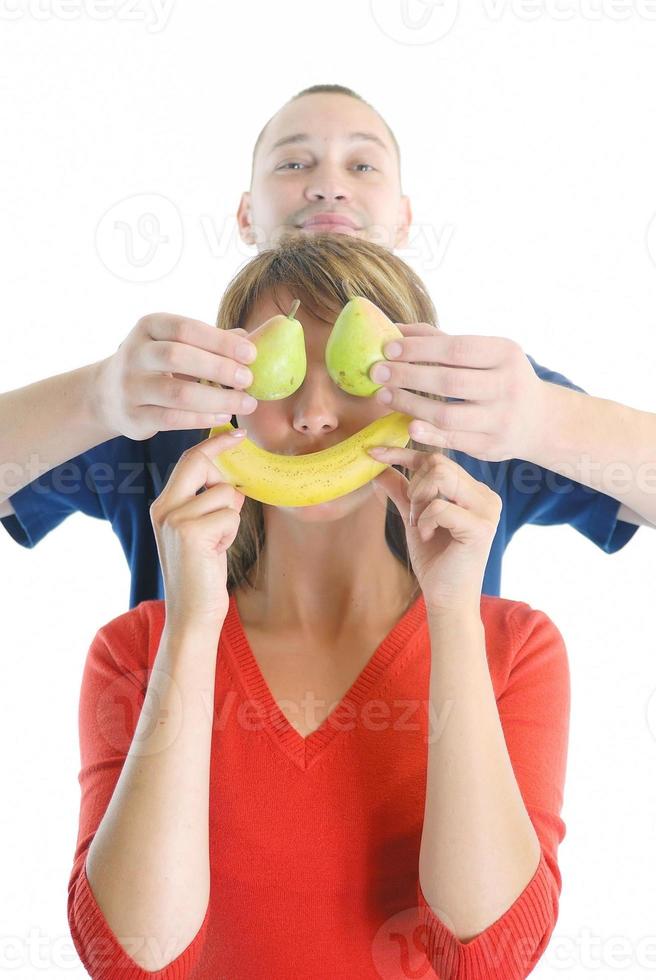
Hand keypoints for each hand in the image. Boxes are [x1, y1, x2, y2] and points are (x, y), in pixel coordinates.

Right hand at [95, 314, 258, 439]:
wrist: (107, 394)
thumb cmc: (155, 364)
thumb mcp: (175, 344)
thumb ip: (210, 341)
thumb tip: (251, 338)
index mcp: (149, 327)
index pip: (186, 328)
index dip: (220, 341)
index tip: (251, 354)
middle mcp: (134, 353)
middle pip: (178, 357)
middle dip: (219, 368)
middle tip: (249, 380)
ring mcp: (130, 386)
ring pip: (177, 393)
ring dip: (217, 399)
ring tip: (246, 403)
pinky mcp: (133, 416)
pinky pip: (172, 419)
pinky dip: (202, 419)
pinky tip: (224, 417)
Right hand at [149, 428, 246, 632]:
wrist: (192, 614)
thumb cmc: (201, 574)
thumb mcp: (200, 532)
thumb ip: (206, 504)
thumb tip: (232, 479)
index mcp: (163, 506)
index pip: (187, 461)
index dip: (213, 445)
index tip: (236, 434)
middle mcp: (164, 508)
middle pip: (199, 463)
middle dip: (224, 464)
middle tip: (240, 478)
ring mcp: (175, 519)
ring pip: (225, 494)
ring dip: (231, 517)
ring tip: (217, 543)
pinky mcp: (191, 532)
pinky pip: (230, 514)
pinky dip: (231, 532)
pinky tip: (217, 552)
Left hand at [368, 445, 501, 615]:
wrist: (446, 598)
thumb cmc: (435, 560)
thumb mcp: (414, 517)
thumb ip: (401, 490)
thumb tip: (378, 465)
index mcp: (474, 491)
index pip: (438, 458)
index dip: (404, 453)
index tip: (374, 453)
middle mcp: (486, 496)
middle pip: (439, 462)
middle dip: (415, 486)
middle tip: (414, 514)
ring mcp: (487, 510)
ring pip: (441, 476)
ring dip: (420, 501)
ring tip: (421, 524)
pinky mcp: (481, 527)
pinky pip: (439, 506)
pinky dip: (425, 521)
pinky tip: (429, 537)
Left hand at [369, 322, 545, 461]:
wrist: (538, 420)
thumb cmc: (497, 377)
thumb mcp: (483, 354)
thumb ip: (440, 341)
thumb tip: (394, 329)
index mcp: (505, 353)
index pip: (455, 349)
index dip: (418, 349)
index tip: (387, 348)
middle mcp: (507, 386)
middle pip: (449, 382)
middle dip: (407, 376)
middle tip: (376, 372)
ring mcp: (500, 419)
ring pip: (447, 415)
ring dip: (410, 405)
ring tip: (384, 395)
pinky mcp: (491, 446)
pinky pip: (452, 441)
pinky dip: (427, 433)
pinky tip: (406, 424)